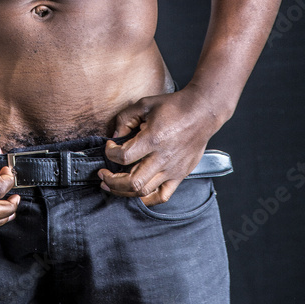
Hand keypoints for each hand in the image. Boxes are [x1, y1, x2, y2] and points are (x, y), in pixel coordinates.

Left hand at [98, 84, 220, 206]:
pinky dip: (147, 199)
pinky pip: (162, 196)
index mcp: (152, 139)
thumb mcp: (145, 104)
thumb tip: (115, 136)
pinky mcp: (180, 175)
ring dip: (124, 191)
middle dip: (112, 181)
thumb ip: (125, 118)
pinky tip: (137, 194)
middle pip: (131, 182)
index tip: (110, 146)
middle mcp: (162, 158)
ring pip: (144, 191)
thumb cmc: (174, 107)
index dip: (110, 153)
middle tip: (102, 174)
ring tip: (113, 185)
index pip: (123, 156)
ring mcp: (172, 169)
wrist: (201, 113)